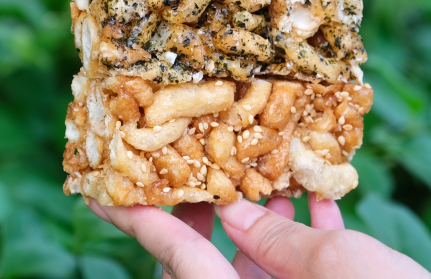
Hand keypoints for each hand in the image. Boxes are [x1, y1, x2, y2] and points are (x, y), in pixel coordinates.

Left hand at [87, 194, 430, 278]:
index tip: (96, 192)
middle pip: (203, 257)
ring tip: (268, 174)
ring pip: (251, 262)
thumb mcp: (334, 266)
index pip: (169, 249)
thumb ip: (274, 238)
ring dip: (257, 217)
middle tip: (201, 164)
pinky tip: (320, 206)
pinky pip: (294, 272)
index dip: (132, 215)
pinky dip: (299, 241)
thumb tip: (237, 216)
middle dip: (202, 207)